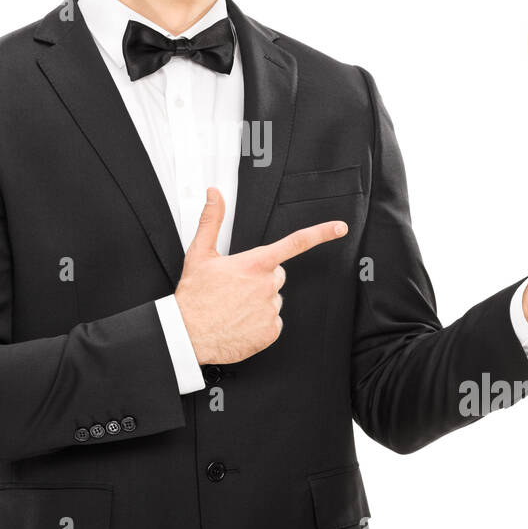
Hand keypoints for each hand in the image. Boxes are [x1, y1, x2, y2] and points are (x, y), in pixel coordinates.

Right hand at [174, 187, 347, 364]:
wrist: (188, 334)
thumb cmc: (194, 295)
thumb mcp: (200, 253)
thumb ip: (212, 220)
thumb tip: (215, 194)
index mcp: (255, 264)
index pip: (295, 243)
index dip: (321, 233)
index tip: (339, 228)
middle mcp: (267, 286)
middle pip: (277, 275)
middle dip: (262, 278)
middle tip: (236, 287)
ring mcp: (270, 310)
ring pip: (274, 300)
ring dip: (259, 301)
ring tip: (234, 307)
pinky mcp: (271, 332)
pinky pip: (273, 322)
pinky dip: (259, 323)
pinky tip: (240, 322)